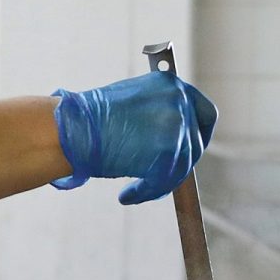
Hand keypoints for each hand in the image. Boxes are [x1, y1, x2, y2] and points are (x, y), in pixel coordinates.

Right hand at [50, 73, 218, 204]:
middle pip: (196, 143)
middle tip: (157, 177)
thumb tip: (174, 141)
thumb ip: (160, 115)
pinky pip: (166, 180)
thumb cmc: (93, 120)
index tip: (189, 152)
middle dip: (178, 164)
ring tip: (134, 189)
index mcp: (172, 85)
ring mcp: (176, 124)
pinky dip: (148, 192)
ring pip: (181, 166)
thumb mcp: (136, 103)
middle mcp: (179, 100)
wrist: (75, 128)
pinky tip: (128, 195)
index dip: (199, 136)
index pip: (204, 114)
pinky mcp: (169, 150)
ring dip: (159, 182)